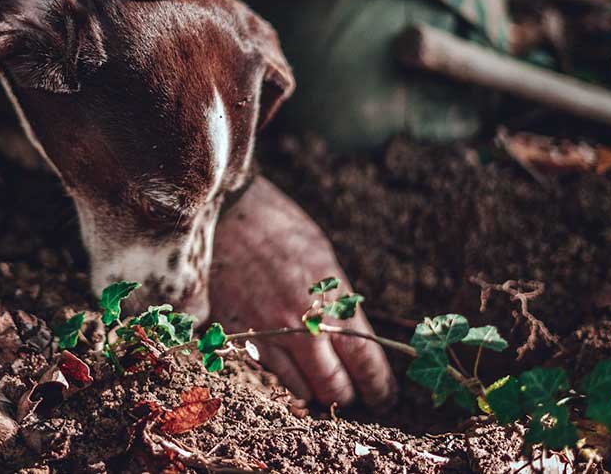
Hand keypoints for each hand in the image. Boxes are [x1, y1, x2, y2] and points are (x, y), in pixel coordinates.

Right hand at [210, 178, 396, 408]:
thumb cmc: (280, 229)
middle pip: (334, 387)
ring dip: (315, 391)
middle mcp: (302, 325)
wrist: (226, 214)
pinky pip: (268, 375)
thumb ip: (339, 305)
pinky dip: (284, 377)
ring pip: (301, 390)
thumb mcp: (324, 261)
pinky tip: (290, 367)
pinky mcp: (239, 336)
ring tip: (320, 382)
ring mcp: (268, 334)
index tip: (383, 396)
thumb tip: (356, 341)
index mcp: (331, 302)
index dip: (379, 387)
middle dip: (348, 395)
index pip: (365, 363)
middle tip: (353, 393)